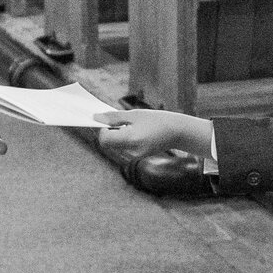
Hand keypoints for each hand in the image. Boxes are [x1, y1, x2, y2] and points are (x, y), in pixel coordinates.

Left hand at [95, 108, 212, 159]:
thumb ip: (114, 117)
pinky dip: (124, 139)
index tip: (107, 120)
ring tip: (130, 125)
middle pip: (108, 144)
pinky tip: (135, 131)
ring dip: (116, 136)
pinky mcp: (138, 157)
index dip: (101, 129)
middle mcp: (131, 151)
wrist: (177, 132)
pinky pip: (123, 148)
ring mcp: (135, 156)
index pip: (104, 139)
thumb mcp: (134, 114)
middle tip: (118, 120)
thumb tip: (95, 118)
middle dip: (108, 132)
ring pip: (115, 146)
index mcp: (131, 139)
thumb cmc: (157, 120)